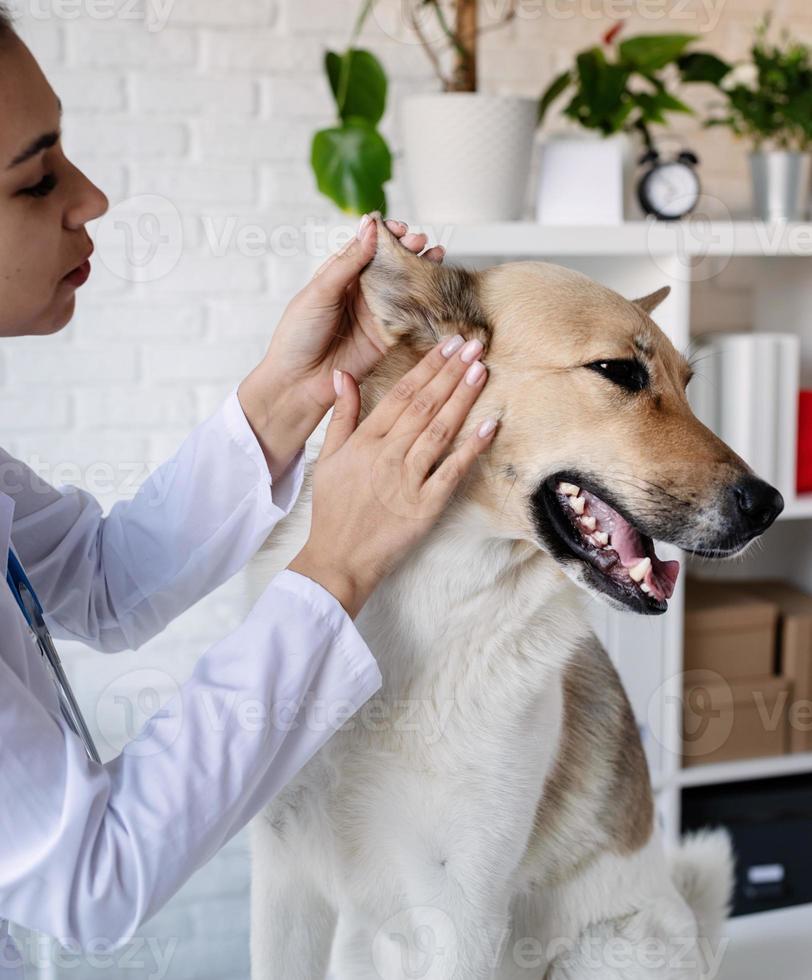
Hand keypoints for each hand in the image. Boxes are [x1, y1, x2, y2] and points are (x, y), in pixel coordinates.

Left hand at [238, 217, 444, 481]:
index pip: (366, 248)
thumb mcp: (319, 292)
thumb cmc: (298, 335)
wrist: (299, 383)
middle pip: (390, 265)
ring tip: (436, 254)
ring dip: (420, 270)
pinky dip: (425, 303)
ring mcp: (375, 314)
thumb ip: (348, 263)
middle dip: (408, 250)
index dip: (385, 236)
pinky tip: (436, 289)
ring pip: (403, 287)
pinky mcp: (387, 337)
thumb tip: (370, 227)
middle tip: (421, 241)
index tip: (400, 228)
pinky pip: (410, 316)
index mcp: (339, 276)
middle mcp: (359, 293)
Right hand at [287, 336, 496, 617]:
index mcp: (365, 441)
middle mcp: (388, 455)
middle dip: (451, 373)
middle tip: (474, 345)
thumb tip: (342, 375)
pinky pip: (453, 471)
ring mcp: (408, 480)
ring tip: (481, 371)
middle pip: (425, 405)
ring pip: (440, 431)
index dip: (427, 367)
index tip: (447, 345)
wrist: (339, 558)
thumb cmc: (333, 509)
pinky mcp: (426, 506)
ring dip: (462, 398)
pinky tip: (490, 424)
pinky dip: (472, 448)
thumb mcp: (329, 457)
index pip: (401, 394)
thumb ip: (341, 415)